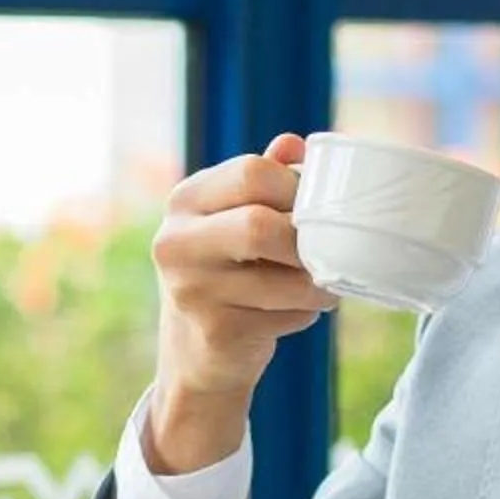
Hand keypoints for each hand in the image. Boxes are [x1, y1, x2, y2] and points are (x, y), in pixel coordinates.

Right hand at [144, 133, 333, 472]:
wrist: (196, 354)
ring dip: (317, 283)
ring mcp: (191, 289)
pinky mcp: (215, 331)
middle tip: (323, 251)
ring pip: (285, 277)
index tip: (312, 209)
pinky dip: (305, 313)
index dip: (296, 188)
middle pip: (262, 225)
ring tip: (321, 285)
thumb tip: (294, 144)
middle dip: (306, 241)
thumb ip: (265, 181)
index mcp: (185, 200)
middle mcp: (176, 242)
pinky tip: (296, 312)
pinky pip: (287, 314)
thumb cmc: (228, 273)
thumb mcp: (236, 219)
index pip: (252, 172)